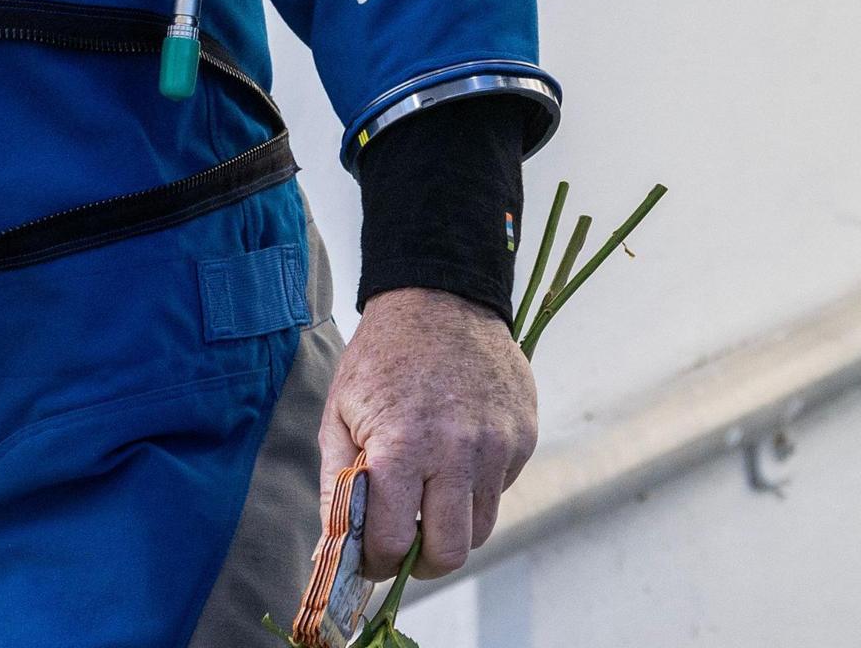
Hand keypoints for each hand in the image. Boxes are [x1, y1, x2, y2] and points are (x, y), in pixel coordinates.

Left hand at [319, 287, 536, 580]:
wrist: (440, 297)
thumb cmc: (380, 358)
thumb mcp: (338, 414)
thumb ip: (337, 488)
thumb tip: (336, 554)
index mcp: (402, 448)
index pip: (393, 544)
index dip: (376, 563)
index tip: (371, 558)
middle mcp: (457, 452)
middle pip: (450, 553)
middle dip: (422, 563)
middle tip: (406, 546)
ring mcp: (498, 444)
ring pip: (482, 528)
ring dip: (452, 526)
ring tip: (429, 496)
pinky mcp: (524, 435)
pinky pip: (501, 488)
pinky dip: (477, 487)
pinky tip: (456, 452)